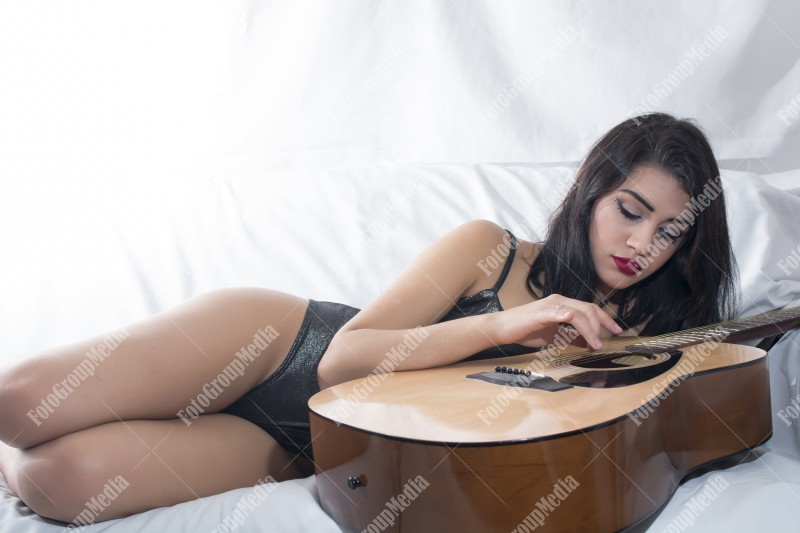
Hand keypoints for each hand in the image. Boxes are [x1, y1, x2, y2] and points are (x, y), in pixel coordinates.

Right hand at [490, 294, 622, 350]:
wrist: (502, 328)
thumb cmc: (525, 330)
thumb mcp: (553, 335)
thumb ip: (570, 336)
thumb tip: (586, 342)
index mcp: (563, 305)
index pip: (590, 309)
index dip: (606, 319)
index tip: (617, 331)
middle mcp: (559, 301)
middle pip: (589, 309)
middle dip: (602, 326)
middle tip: (604, 343)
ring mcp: (549, 306)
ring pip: (578, 313)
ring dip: (590, 330)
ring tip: (594, 345)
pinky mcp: (539, 313)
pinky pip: (556, 312)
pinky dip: (566, 315)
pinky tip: (572, 319)